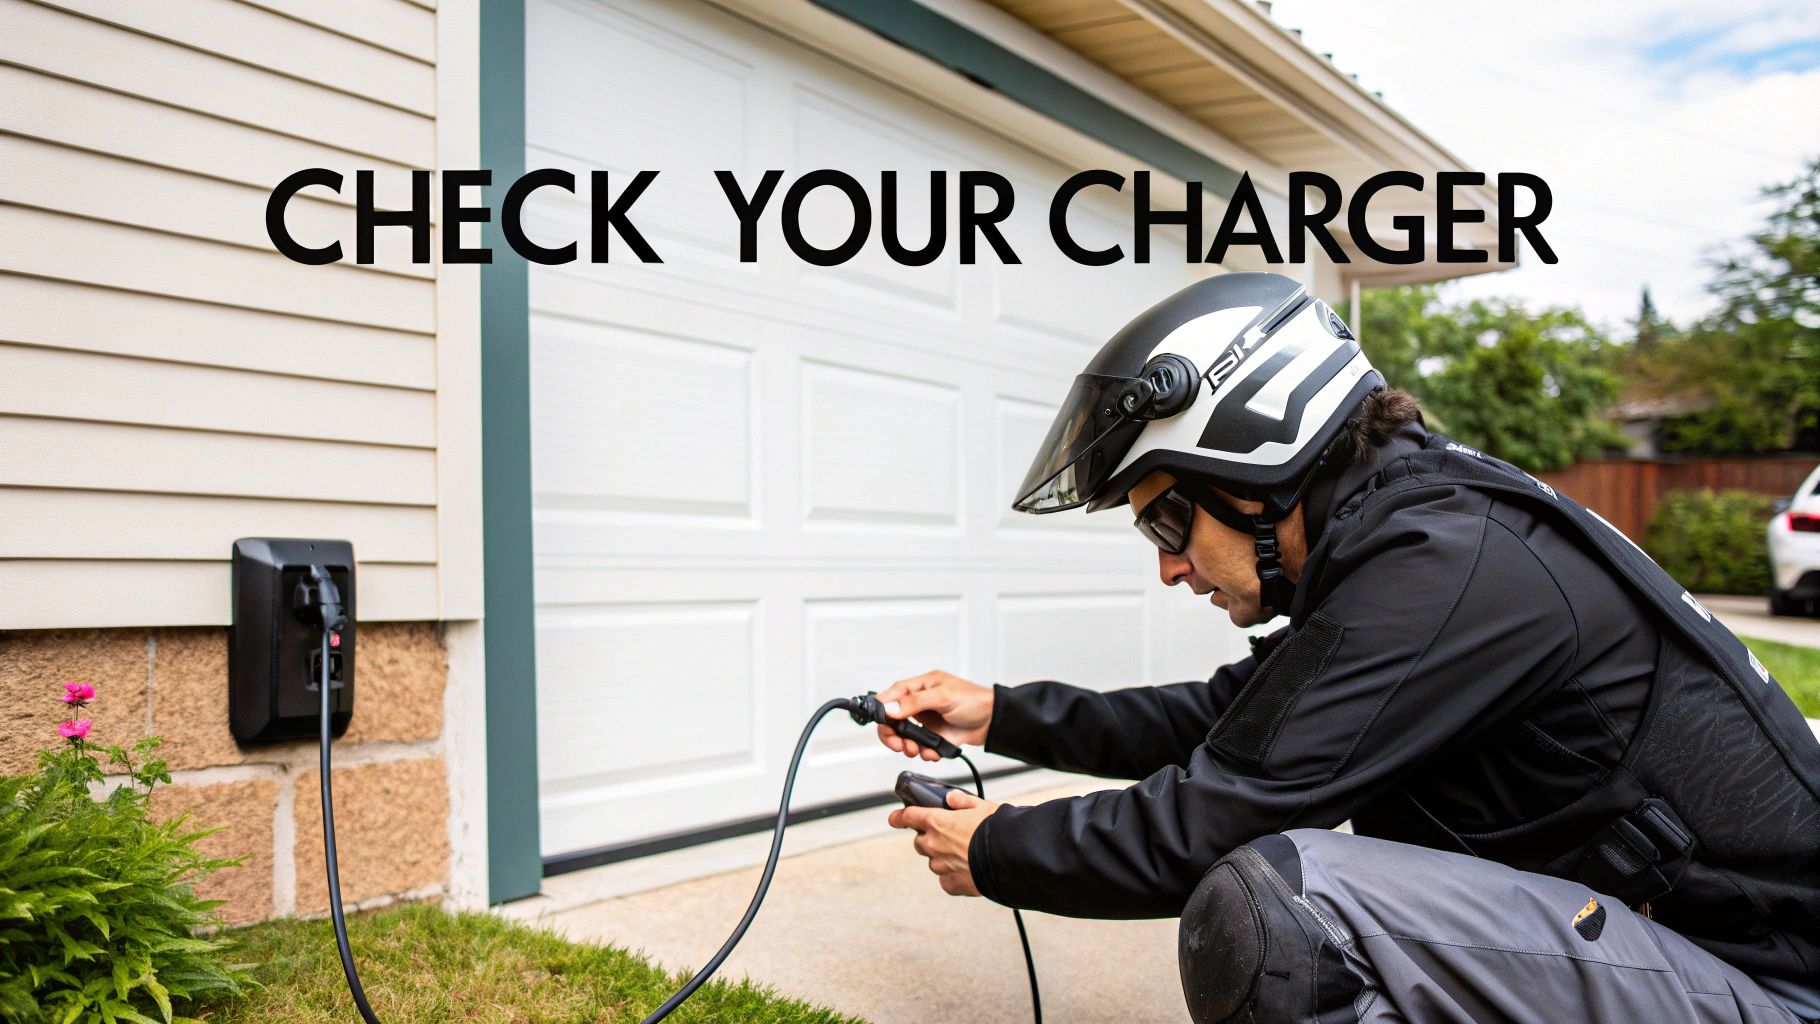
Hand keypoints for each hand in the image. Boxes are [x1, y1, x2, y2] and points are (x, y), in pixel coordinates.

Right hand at [875, 670, 993, 759]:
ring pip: (904, 737)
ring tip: (917, 749)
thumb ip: (915, 702)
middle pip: (892, 720)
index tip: (879, 722)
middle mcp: (919, 704)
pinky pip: (920, 748)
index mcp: (920, 687)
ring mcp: (926, 722)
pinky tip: (935, 751)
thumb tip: (890, 708)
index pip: (892, 695)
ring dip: (907, 746)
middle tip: (898, 744)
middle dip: (892, 734)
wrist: (993, 722)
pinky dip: (925, 753)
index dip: (881, 708)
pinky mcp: (933, 737)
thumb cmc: (974, 700)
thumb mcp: (943, 696)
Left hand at [888, 789, 997, 895]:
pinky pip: (945, 879)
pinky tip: (967, 869)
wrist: (1010, 859)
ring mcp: (940, 866)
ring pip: (933, 861)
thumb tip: (952, 799)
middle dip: (928, 838)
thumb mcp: (982, 806)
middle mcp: (934, 845)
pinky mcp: (951, 884)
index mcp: (937, 823)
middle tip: (947, 836)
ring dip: (942, 857)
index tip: (895, 818)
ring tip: (964, 854)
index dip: (899, 817)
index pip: (908, 817)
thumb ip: (963, 801)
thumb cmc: (997, 831)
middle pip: (920, 842)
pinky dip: (952, 875)